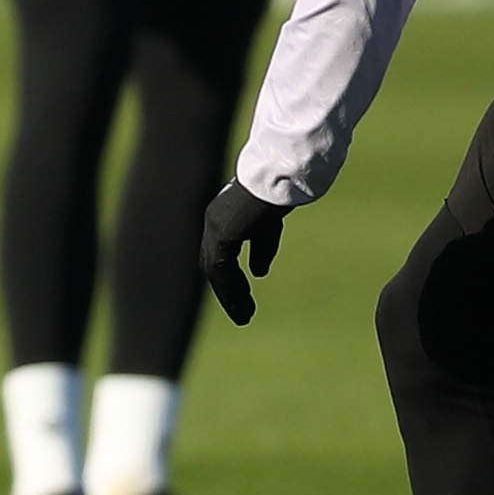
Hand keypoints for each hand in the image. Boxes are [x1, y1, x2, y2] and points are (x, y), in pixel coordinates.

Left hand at [199, 180, 291, 325]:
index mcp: (222, 219)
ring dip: (229, 296)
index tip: (242, 299)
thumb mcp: (270, 228)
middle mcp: (214, 222)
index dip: (229, 280)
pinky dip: (231, 288)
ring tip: (244, 317)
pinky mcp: (222, 232)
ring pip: (215, 271)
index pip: (219, 256)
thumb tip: (258, 273)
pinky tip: (242, 304)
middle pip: (212, 266)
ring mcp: (215, 226)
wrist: (281, 177)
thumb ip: (261, 250)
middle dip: (227, 292)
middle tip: (242, 315)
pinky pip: (221, 269)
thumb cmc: (280, 196)